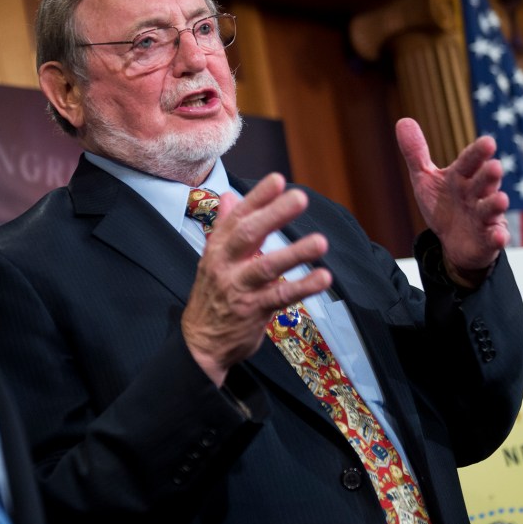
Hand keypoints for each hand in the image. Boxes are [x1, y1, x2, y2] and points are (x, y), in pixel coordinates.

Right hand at [181, 173, 331, 385]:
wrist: (200, 343)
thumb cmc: (212, 297)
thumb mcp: (212, 259)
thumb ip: (224, 227)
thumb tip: (228, 196)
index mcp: (218, 248)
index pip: (237, 217)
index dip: (258, 197)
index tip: (278, 179)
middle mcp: (225, 264)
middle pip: (248, 235)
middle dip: (274, 215)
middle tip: (299, 198)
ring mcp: (238, 288)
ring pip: (266, 267)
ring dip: (294, 253)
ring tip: (320, 242)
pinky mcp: (252, 311)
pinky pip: (280, 298)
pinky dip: (302, 287)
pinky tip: (322, 277)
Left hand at [396, 118, 508, 286]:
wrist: (455, 241)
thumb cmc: (444, 204)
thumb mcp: (426, 180)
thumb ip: (416, 154)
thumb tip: (403, 120)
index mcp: (462, 176)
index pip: (470, 161)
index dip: (478, 153)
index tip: (487, 142)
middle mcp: (477, 193)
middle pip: (483, 182)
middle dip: (489, 175)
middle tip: (494, 167)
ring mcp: (484, 216)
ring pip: (491, 208)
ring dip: (495, 204)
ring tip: (501, 199)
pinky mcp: (488, 238)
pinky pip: (494, 237)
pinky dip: (498, 237)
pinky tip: (499, 236)